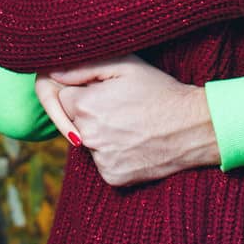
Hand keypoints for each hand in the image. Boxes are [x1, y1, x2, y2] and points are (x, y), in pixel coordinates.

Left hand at [34, 56, 219, 185]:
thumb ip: (83, 66)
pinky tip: (133, 141)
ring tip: (130, 123)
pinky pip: (102, 161)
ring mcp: (100, 160)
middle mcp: (88, 137)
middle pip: (73, 121)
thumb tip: (52, 71)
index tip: (105, 90)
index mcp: (86, 106)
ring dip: (100, 133)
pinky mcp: (112, 178)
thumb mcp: (125, 65)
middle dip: (89, 112)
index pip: (63, 97)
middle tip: (120, 106)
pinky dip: (113, 153)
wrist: (192, 128)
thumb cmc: (159, 90)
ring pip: (87, 142)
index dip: (83, 91)